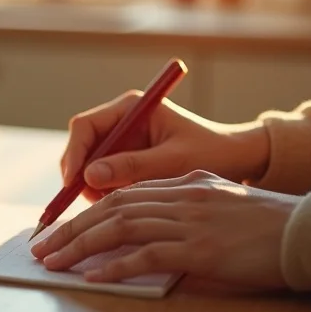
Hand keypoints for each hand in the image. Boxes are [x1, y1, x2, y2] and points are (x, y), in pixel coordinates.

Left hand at [30, 170, 298, 288]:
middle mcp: (182, 197)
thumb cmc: (269, 225)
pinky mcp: (201, 249)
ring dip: (81, 247)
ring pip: (121, 228)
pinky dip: (116, 266)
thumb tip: (157, 218)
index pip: (123, 192)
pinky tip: (94, 276)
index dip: (87, 210)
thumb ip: (188, 200)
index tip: (62, 228)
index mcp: (185, 184)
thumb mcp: (224, 200)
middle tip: (42, 247)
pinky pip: (147, 256)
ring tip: (54, 262)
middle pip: (113, 208)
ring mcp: (190, 222)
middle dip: (71, 228)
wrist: (310, 233)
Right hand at [62, 91, 270, 200]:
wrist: (237, 159)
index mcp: (132, 107)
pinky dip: (107, 191)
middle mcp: (122, 120)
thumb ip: (132, 166)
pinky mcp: (128, 158)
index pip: (85, 126)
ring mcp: (123, 140)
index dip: (74, 154)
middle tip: (90, 202)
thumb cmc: (211, 153)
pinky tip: (125, 203)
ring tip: (116, 204)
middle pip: (82, 146)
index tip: (74, 182)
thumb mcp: (173, 161)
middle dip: (81, 175)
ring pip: (90, 164)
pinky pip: (104, 175)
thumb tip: (88, 176)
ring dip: (94, 186)